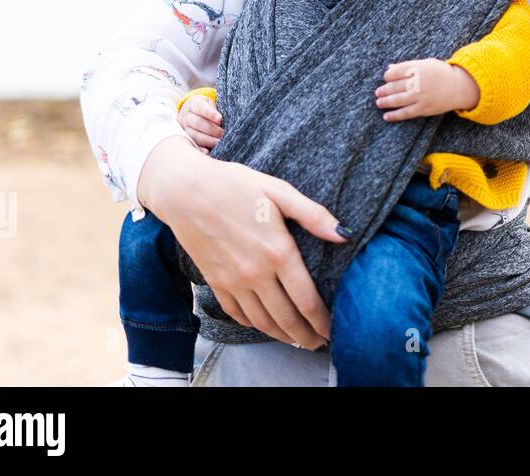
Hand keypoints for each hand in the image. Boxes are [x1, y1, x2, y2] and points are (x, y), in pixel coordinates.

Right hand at [137, 135, 345, 349]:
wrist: (185, 190)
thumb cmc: (235, 185)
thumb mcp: (279, 191)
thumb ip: (313, 215)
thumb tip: (345, 234)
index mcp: (277, 251)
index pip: (306, 299)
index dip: (322, 320)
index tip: (333, 329)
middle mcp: (255, 273)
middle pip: (286, 317)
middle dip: (306, 335)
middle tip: (320, 343)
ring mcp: (232, 281)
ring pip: (261, 321)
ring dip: (282, 336)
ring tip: (298, 340)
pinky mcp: (214, 282)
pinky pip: (237, 314)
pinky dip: (254, 325)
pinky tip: (264, 325)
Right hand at [178, 94, 223, 152]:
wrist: (193, 112)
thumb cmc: (207, 108)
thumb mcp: (211, 104)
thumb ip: (215, 110)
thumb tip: (223, 120)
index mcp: (194, 105)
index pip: (201, 108)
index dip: (211, 113)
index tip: (220, 118)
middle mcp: (187, 116)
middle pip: (198, 123)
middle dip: (212, 129)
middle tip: (223, 133)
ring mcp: (184, 128)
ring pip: (194, 135)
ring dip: (208, 140)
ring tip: (219, 142)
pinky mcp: (186, 139)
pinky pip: (192, 144)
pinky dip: (199, 149)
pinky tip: (207, 151)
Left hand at [375, 58, 478, 120]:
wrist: (459, 87)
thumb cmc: (441, 73)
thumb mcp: (426, 64)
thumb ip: (407, 66)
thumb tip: (389, 68)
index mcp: (418, 68)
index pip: (395, 72)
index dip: (388, 76)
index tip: (386, 79)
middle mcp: (418, 82)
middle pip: (394, 86)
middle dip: (383, 90)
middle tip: (378, 92)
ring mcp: (420, 96)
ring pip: (397, 100)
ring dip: (385, 102)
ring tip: (379, 102)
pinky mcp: (424, 108)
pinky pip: (405, 113)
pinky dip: (394, 115)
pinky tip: (386, 116)